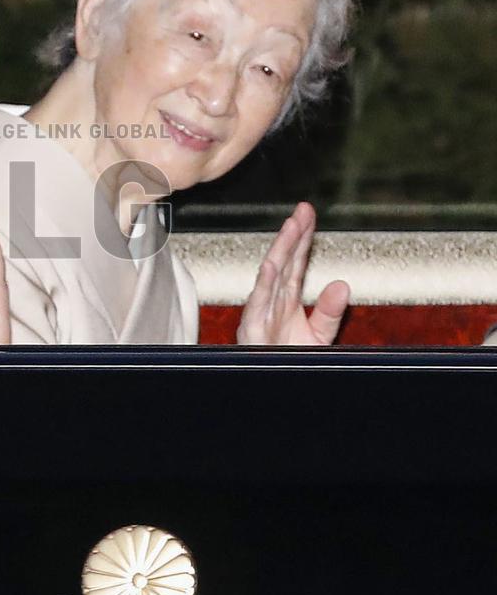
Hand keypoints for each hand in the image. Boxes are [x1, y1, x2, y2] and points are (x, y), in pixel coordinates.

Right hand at [237, 201, 349, 345]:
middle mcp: (271, 302)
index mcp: (284, 301)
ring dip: (280, 251)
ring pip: (270, 276)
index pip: (295, 262)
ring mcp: (260, 313)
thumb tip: (342, 285)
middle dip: (292, 235)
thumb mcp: (317, 336)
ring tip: (290, 228)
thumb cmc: (288, 359)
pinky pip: (258, 303)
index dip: (302, 237)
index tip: (308, 213)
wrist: (276, 383)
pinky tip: (271, 265)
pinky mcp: (253, 329)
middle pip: (283, 262)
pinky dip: (263, 284)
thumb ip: (329, 312)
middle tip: (303, 210)